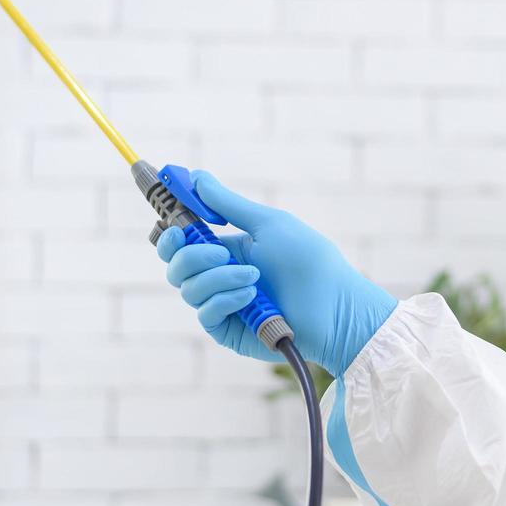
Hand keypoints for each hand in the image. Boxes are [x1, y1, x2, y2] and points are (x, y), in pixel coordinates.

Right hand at [156, 171, 396, 374]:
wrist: (334, 305)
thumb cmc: (308, 260)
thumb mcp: (267, 224)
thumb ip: (227, 204)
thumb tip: (196, 176)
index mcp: (227, 248)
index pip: (182, 240)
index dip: (171, 231)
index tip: (172, 222)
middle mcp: (219, 276)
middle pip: (176, 264)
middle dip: (191, 255)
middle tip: (219, 252)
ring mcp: (222, 303)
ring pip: (188, 287)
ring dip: (219, 278)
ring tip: (255, 278)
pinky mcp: (227, 329)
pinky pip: (205, 312)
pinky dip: (226, 299)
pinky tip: (253, 297)